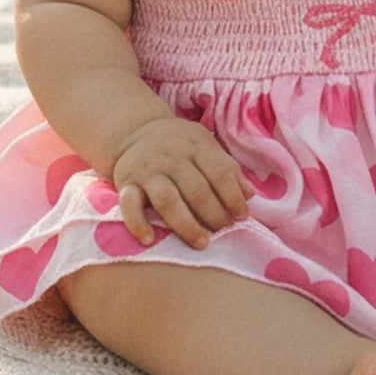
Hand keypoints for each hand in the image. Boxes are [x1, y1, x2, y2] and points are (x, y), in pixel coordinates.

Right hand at [111, 117, 254, 250]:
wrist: (135, 132)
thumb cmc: (180, 145)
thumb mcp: (205, 146)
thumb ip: (227, 168)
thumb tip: (250, 195)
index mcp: (196, 146)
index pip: (219, 173)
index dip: (233, 197)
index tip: (242, 216)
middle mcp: (171, 157)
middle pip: (196, 190)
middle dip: (213, 214)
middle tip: (223, 230)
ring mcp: (148, 171)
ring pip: (168, 200)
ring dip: (186, 224)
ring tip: (202, 242)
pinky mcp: (126, 183)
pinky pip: (129, 205)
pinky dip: (137, 223)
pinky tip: (149, 240)